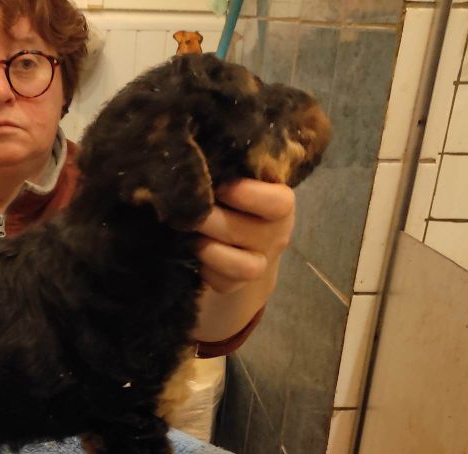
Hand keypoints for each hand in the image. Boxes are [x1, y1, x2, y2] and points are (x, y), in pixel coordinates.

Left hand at [195, 179, 294, 293]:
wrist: (239, 239)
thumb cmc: (235, 199)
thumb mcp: (240, 179)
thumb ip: (231, 169)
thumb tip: (204, 153)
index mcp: (281, 204)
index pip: (277, 203)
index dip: (247, 195)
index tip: (220, 186)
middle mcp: (276, 235)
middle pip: (245, 232)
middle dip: (209, 219)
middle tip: (186, 208)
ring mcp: (260, 264)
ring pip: (243, 267)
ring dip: (209, 250)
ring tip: (190, 235)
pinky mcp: (238, 284)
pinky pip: (223, 284)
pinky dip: (205, 271)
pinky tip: (193, 256)